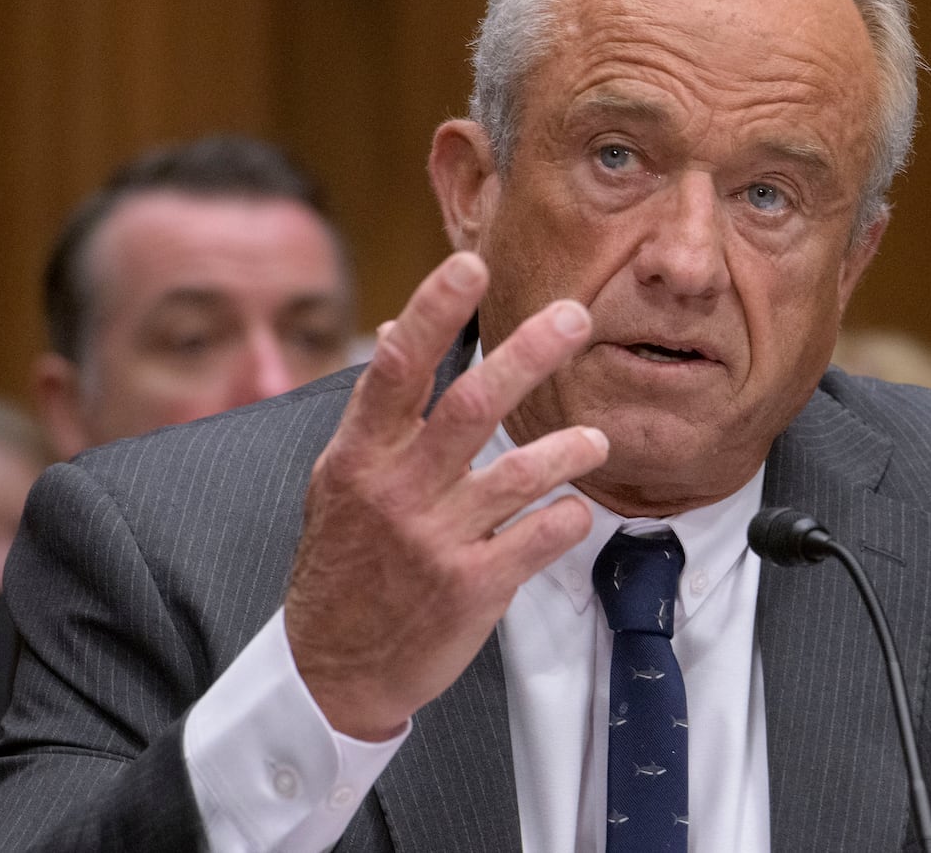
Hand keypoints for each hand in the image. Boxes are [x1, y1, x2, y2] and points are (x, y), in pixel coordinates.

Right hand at [284, 251, 607, 740]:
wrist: (334, 665)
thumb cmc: (344, 561)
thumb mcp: (340, 480)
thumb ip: (375, 411)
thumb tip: (390, 329)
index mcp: (360, 455)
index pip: (398, 368)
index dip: (434, 312)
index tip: (471, 265)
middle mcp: (397, 490)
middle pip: (472, 404)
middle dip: (530, 354)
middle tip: (576, 316)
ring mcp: (436, 540)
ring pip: (517, 473)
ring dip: (567, 449)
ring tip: (597, 439)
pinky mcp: (471, 587)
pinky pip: (537, 538)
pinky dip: (566, 518)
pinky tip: (574, 509)